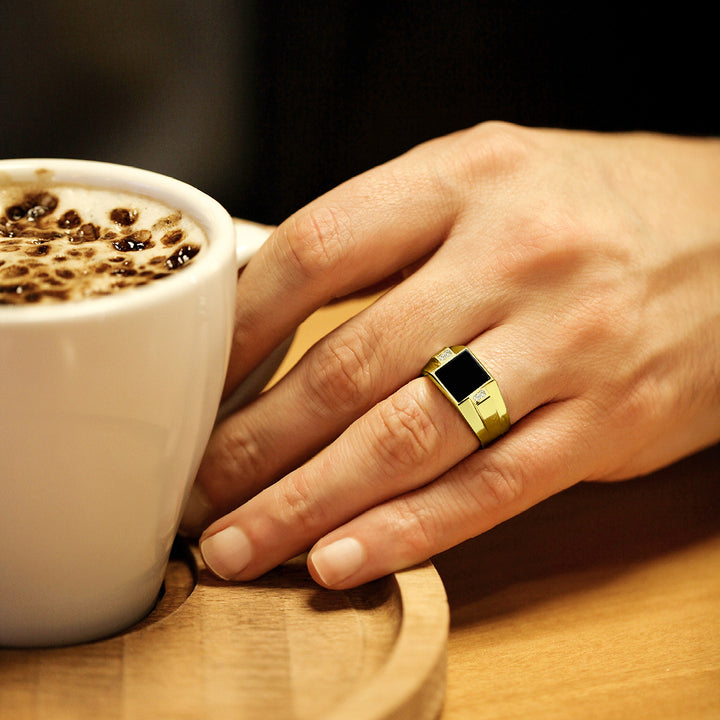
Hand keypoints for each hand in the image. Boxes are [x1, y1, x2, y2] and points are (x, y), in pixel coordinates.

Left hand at [181, 122, 719, 587]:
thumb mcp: (486, 182)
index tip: (194, 381)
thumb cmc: (589, 207)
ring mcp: (566, 345)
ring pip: (408, 440)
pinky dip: (406, 534)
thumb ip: (388, 241)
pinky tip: (339, 560)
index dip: (241, 326)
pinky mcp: (606, 424)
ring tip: (241, 545)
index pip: (320, 249)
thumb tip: (273, 314)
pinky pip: (488, 490)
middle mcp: (515, 257)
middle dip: (256, 442)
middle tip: (197, 494)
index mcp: (468, 178)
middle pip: (350, 364)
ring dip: (309, 505)